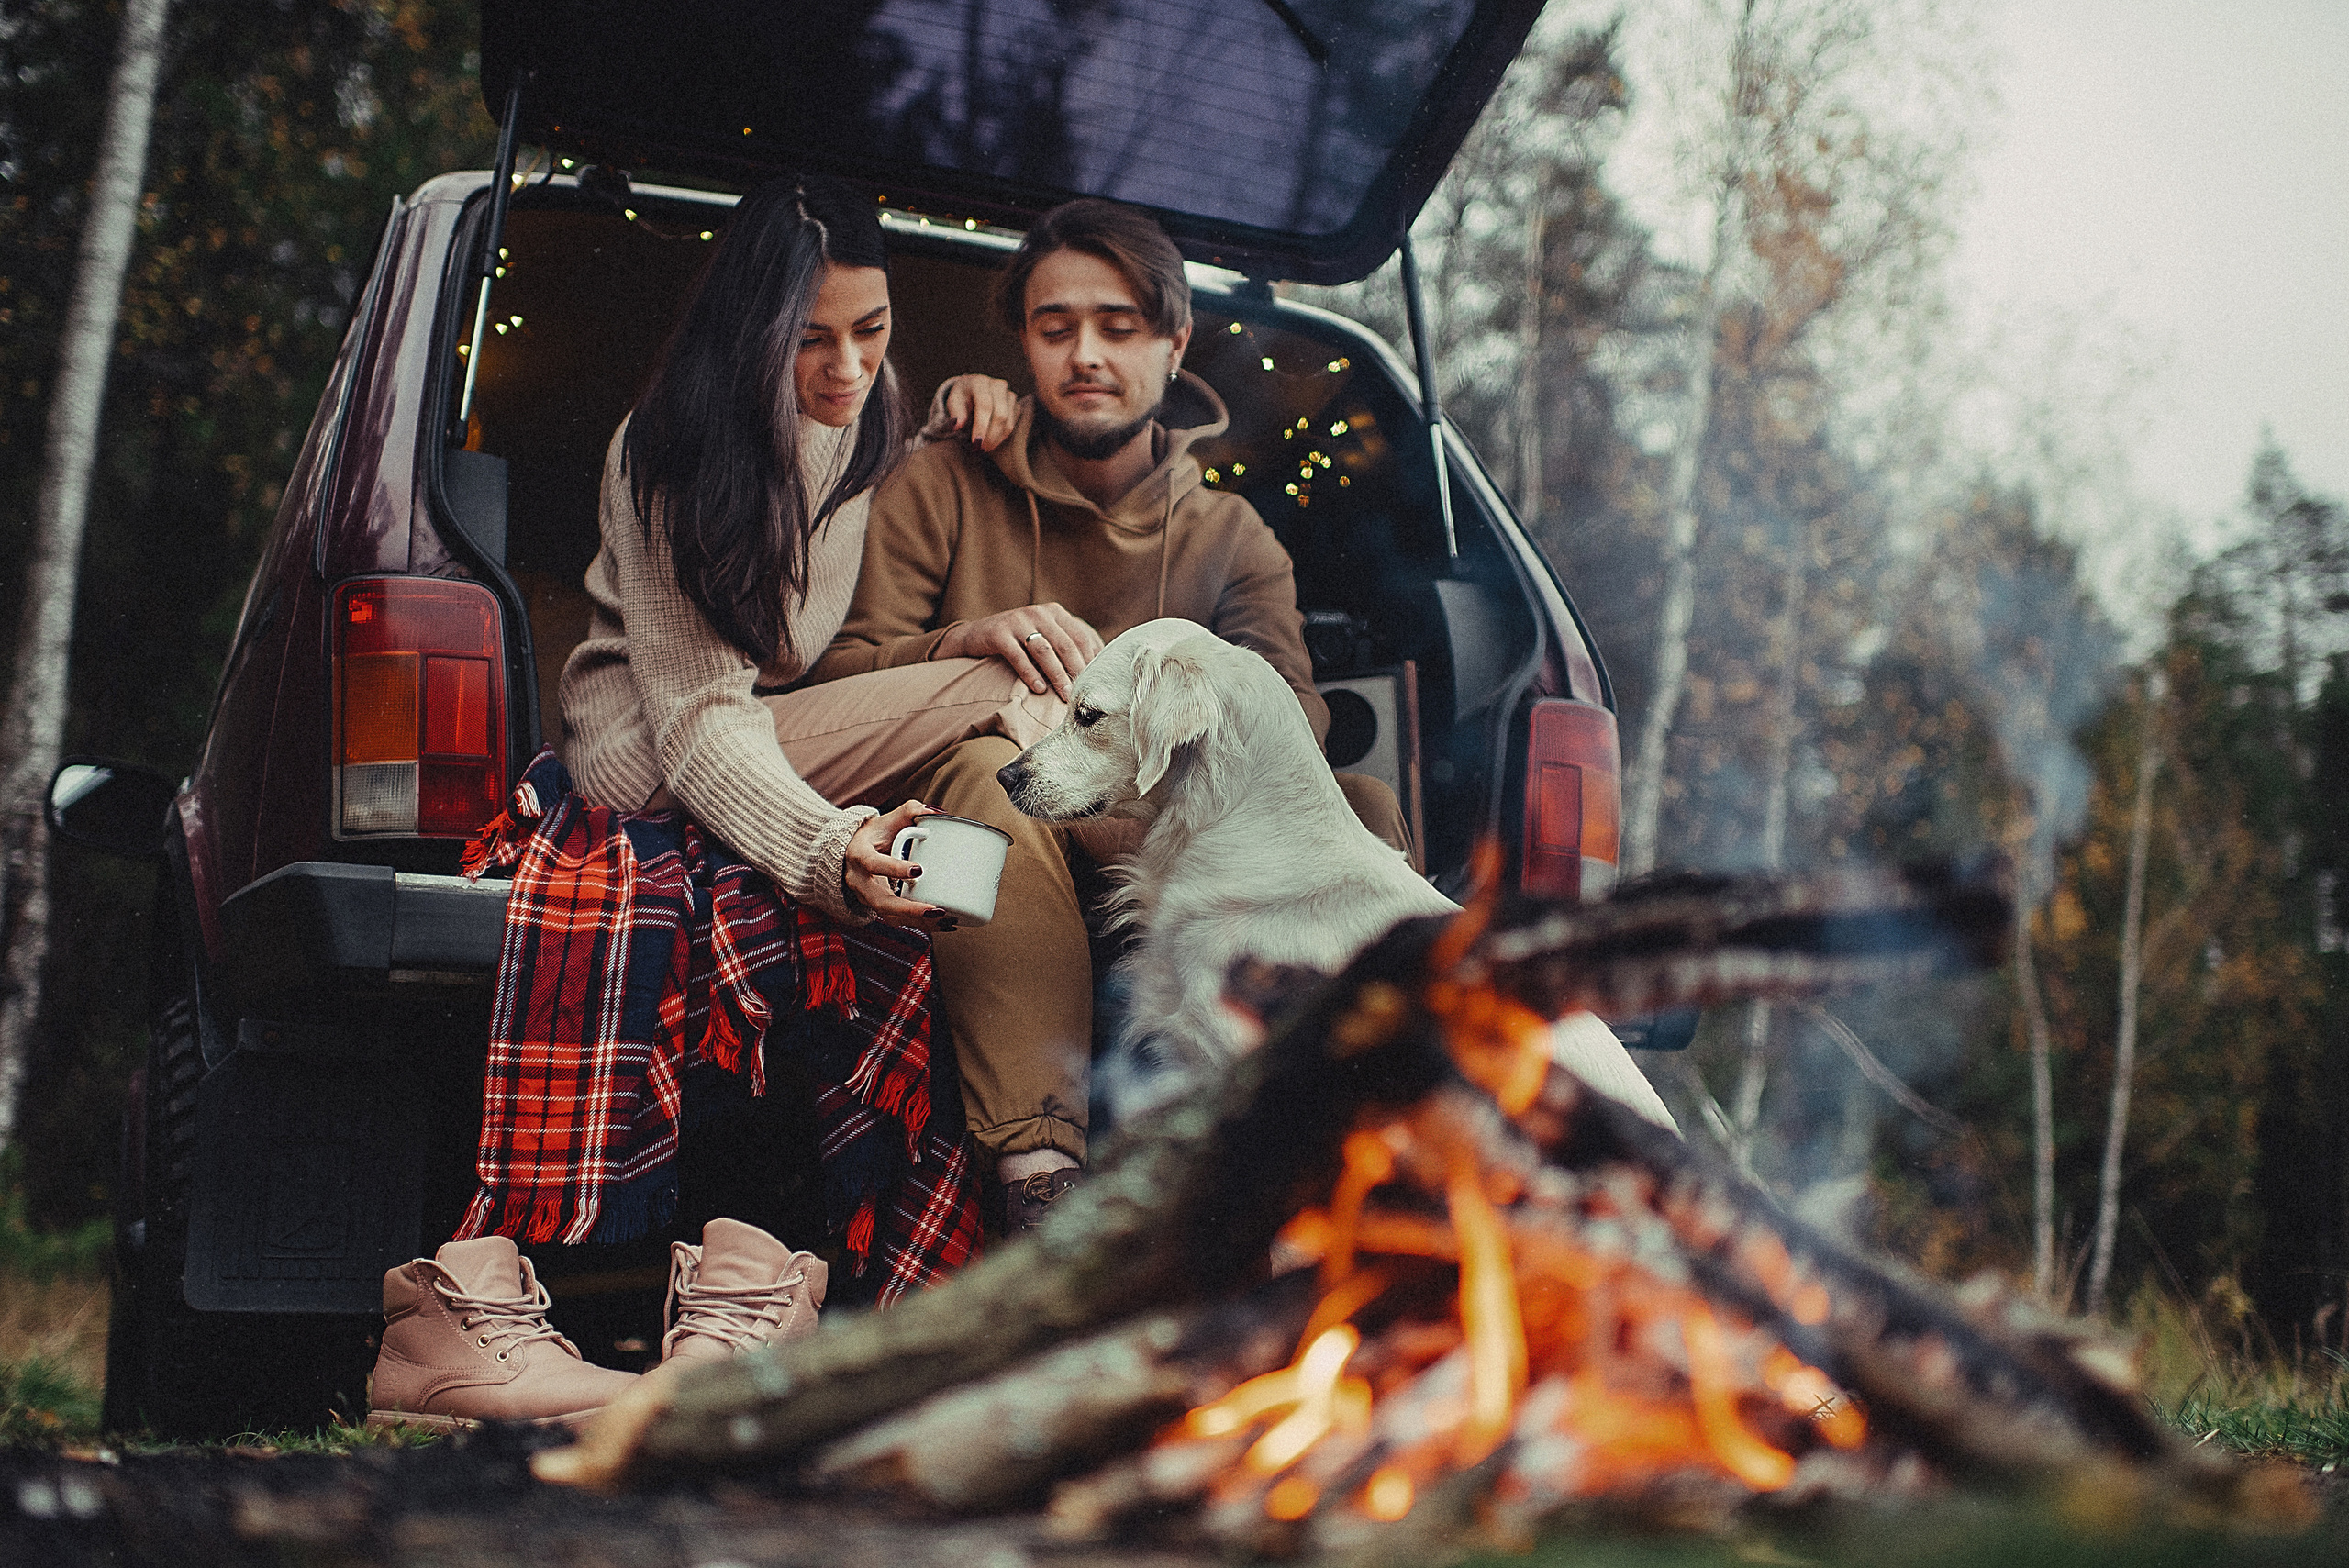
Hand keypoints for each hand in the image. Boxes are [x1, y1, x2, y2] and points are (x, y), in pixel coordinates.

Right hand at [843, 800, 955, 930]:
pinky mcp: (878, 907)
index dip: (894, 869)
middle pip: (881, 902)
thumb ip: (911, 811)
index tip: (919, 870)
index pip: (873, 864)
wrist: (852, 852)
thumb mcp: (888, 819)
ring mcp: (867, 898)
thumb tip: (937, 813)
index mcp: (859, 855)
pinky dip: (920, 925)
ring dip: (918, 922)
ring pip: (890, 917)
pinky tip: (942, 924)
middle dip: (910, 909)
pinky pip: (898, 921)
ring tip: (946, 919)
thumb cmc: (874, 835)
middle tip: (937, 909)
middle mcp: (859, 881)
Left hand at [924, 374, 1018, 451]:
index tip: (976, 442)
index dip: (981, 426)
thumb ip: (955, 412)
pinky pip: (1013, 425)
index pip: (985, 405)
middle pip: (1000, 415)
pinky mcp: (1016, 404)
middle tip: (980, 449)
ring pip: (1008, 422)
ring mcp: (1009, 394)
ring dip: (997, 439)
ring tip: (984, 448)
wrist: (973, 391)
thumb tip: (957, 425)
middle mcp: (998, 385)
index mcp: (980, 382)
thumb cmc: (962, 398)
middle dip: (991, 436)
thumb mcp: (953, 402)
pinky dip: (1002, 437)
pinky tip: (991, 441)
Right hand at [936, 602, 1102, 699]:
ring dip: (1056, 675)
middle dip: (1075, 671)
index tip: (1095, 682)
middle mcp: (1038, 612)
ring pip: (1044, 651)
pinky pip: (1018, 656)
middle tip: (1082, 693)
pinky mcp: (999, 633)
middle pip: (1065, 644)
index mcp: (1054, 611)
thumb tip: (1094, 668)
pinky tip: (1038, 689)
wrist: (976, 635)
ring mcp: (1017, 621)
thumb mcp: (1043, 635)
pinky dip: (1030, 674)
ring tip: (1064, 695)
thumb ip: (1064, 645)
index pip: (1079, 637)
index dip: (1089, 660)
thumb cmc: (1018, 641)